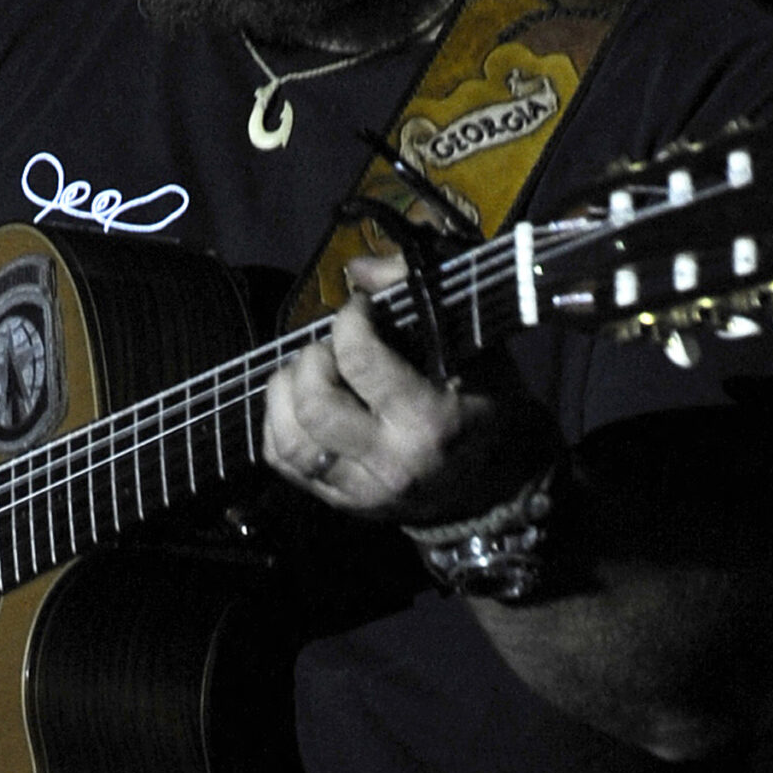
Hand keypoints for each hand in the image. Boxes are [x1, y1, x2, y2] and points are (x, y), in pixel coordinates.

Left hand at [262, 254, 557, 524]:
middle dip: (310, 360)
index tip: (359, 309)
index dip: (349, 321)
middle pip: (314, 405)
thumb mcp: (474, 345)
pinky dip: (278, 424)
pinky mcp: (341, 503)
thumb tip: (358, 270)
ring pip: (288, 441)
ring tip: (308, 373)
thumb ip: (418, 294)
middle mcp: (391, 463)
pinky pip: (283, 463)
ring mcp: (362, 492)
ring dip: (285, 392)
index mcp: (430, 421)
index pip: (360, 361)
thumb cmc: (485, 400)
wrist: (494, 481)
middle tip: (331, 347)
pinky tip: (300, 403)